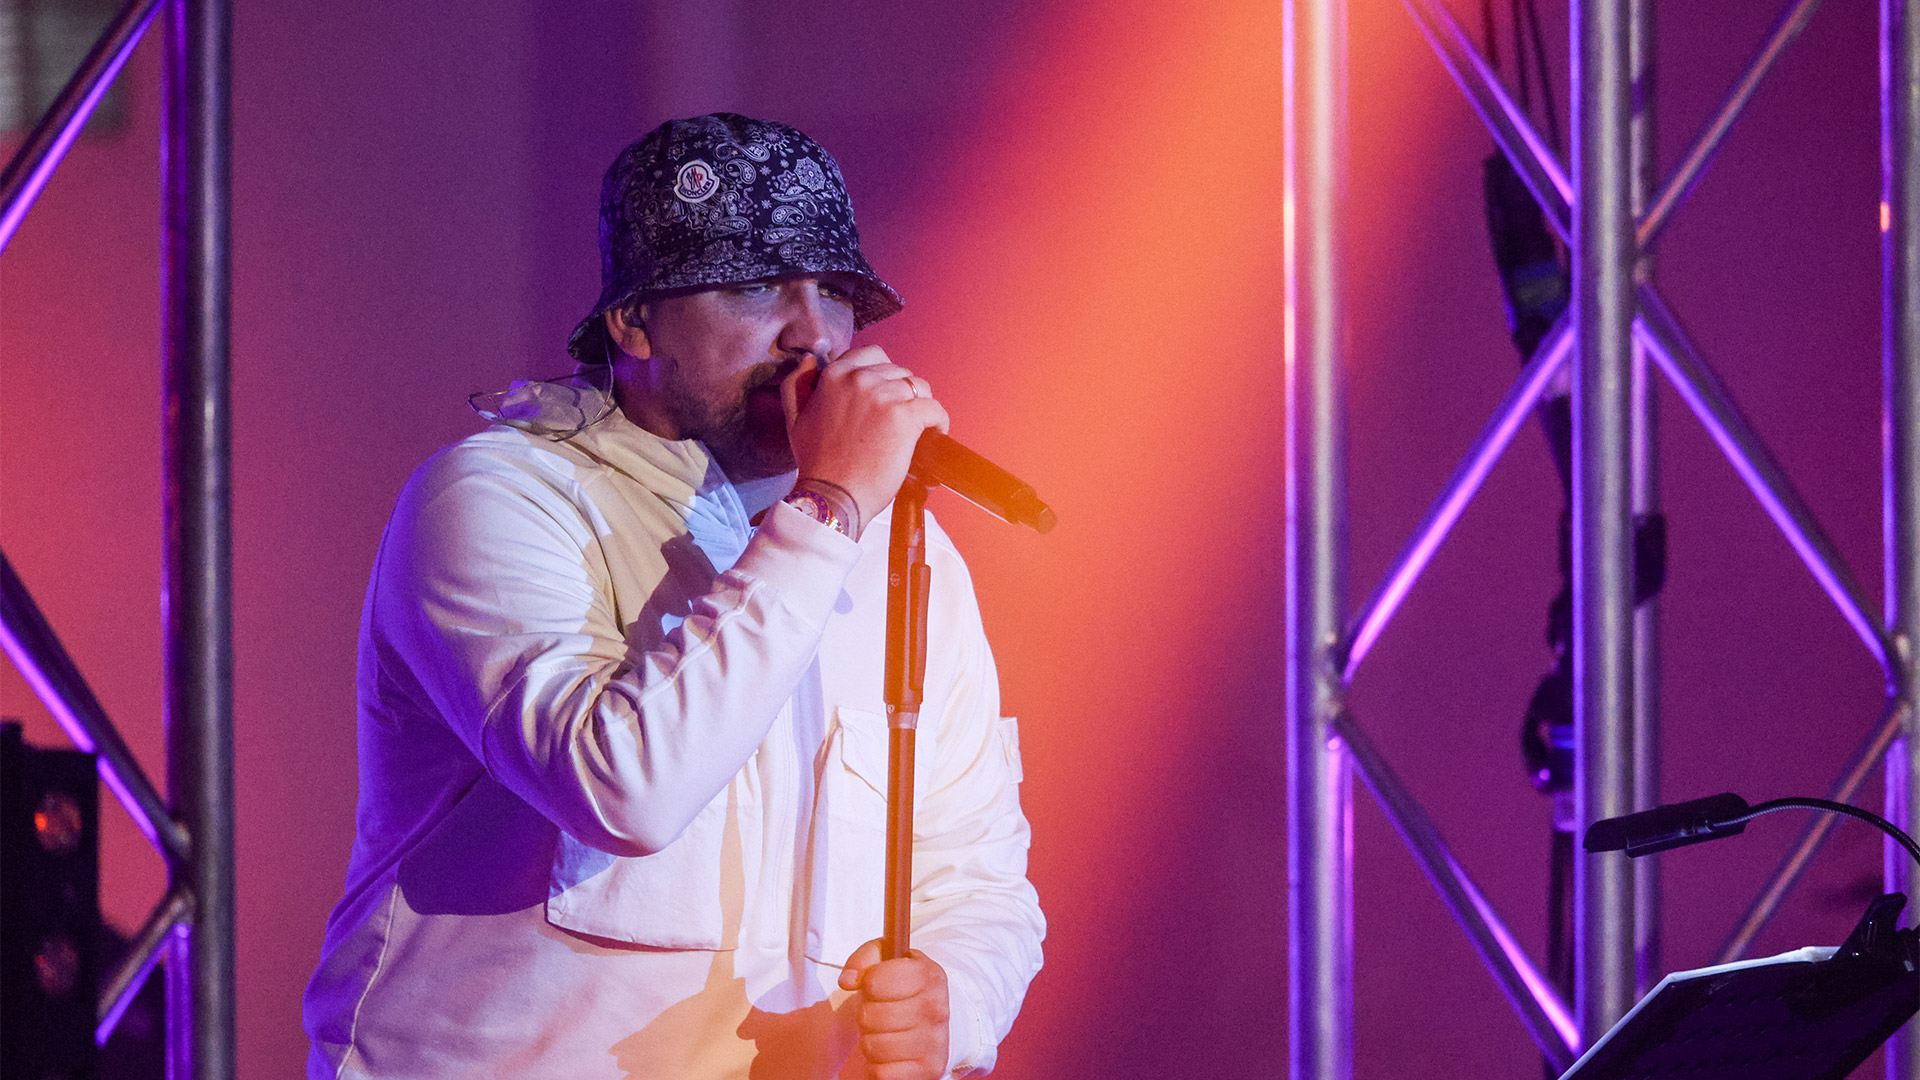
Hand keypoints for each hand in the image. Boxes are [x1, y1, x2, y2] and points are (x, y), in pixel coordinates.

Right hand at [782, 347, 947, 533]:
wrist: (833, 496)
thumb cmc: (817, 464)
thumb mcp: (795, 419)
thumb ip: (797, 386)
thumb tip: (809, 360)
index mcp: (834, 375)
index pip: (872, 355)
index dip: (884, 374)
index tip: (887, 395)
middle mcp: (859, 379)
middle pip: (899, 372)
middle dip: (903, 393)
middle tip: (900, 419)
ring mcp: (883, 397)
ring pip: (919, 388)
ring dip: (921, 406)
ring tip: (918, 428)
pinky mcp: (904, 417)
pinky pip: (934, 408)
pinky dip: (938, 422)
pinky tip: (934, 434)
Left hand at [838, 939, 949, 1079]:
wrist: (935, 1019)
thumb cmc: (904, 988)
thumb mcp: (888, 960)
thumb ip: (864, 959)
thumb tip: (848, 980)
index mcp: (929, 976)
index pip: (876, 981)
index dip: (869, 984)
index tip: (876, 986)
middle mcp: (937, 1009)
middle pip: (871, 1016)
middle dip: (866, 1014)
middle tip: (879, 1012)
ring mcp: (934, 1043)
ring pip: (874, 1046)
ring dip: (870, 1041)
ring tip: (884, 1032)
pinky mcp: (928, 1071)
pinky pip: (882, 1073)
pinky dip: (878, 1066)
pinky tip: (889, 1054)